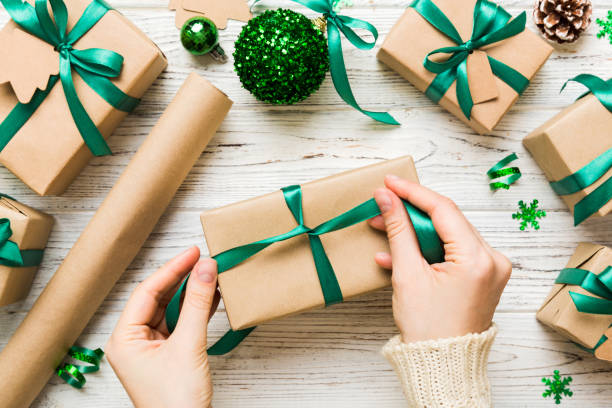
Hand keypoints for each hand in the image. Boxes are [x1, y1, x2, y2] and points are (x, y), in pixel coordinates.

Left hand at [106, 247, 219, 407]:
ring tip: (212, 275)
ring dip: (193, 294)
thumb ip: (197, 304)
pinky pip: (181, 323)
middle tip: (206, 261)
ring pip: (172, 309)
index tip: (193, 253)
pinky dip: (197, 310)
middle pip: (159, 298)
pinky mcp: (168, 354)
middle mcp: (133, 341)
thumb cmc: (176, 402)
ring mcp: (151, 348)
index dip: (172, 269)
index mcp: (124, 339)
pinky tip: (213, 297)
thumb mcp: (188, 346)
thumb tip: (205, 269)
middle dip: (184, 280)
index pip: (147, 292)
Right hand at [370, 176, 511, 342]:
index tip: (390, 182)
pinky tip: (400, 254)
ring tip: (385, 229)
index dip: (413, 192)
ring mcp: (492, 268)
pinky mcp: (484, 275)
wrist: (444, 364)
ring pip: (449, 234)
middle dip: (411, 212)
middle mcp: (493, 259)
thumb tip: (386, 199)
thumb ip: (397, 230)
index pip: (443, 210)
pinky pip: (454, 250)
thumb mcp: (406, 274)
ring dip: (416, 231)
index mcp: (478, 259)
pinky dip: (428, 249)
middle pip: (448, 220)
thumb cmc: (428, 328)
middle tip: (383, 204)